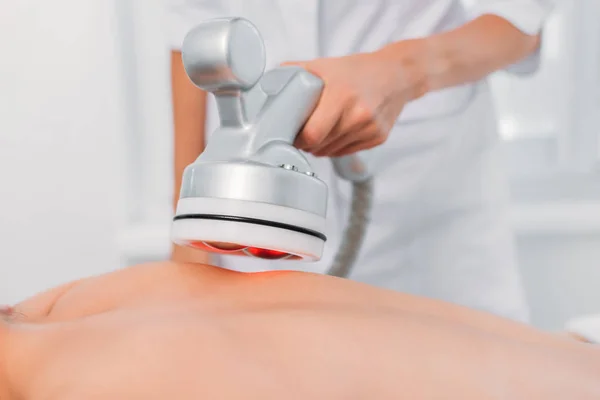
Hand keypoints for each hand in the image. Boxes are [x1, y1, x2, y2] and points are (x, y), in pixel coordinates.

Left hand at [284, 42, 427, 156]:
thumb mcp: (325, 65)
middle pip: (320, 146)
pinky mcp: (378, 138)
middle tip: (300, 135)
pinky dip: (336, 147)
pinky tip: (335, 133)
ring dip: (320, 148)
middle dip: (306, 144)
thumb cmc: (358, 70)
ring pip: (332, 152)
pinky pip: (347, 152)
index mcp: (341, 95)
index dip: (298, 140)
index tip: (291, 136)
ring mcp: (370, 128)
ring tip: (317, 133)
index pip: (312, 134)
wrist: (396, 74)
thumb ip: (296, 71)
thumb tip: (269, 81)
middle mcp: (358, 114)